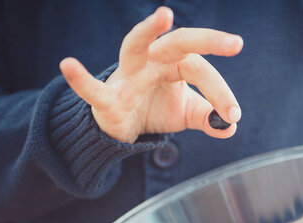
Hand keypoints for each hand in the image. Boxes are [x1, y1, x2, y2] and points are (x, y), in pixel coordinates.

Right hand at [59, 7, 242, 142]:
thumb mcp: (187, 113)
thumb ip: (209, 117)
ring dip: (148, 30)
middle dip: (206, 39)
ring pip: (135, 45)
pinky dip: (79, 79)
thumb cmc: (157, 109)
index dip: (219, 91)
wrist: (123, 128)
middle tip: (234, 43)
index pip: (200, 68)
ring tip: (165, 15)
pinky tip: (68, 65)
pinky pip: (92, 89)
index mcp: (174, 63)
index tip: (234, 114)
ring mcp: (127, 76)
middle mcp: (151, 61)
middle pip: (178, 43)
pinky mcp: (106, 98)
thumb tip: (230, 127)